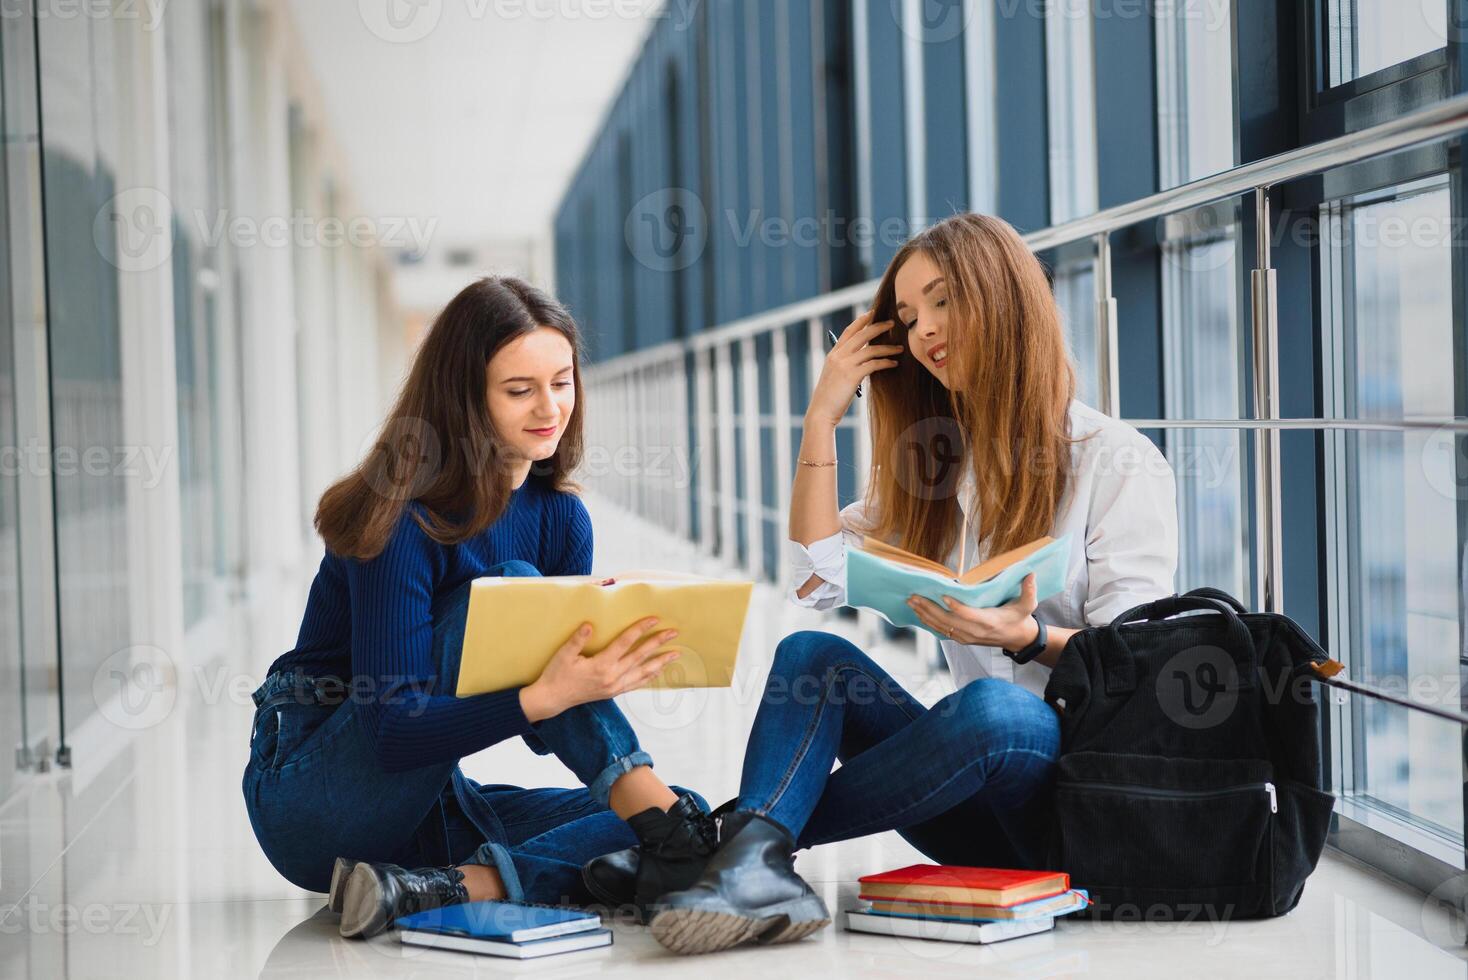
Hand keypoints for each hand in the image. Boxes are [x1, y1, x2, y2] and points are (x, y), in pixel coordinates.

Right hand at [519, 617, 680, 721]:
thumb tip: (590, 625)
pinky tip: (658, 671)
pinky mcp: (613, 692)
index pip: (625, 643)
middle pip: (640, 656)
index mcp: (601, 665)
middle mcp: (612, 677)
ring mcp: (614, 686)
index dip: (640, 630)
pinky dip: (649, 677)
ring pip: (643, 673)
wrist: (552, 699)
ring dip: (660, 662)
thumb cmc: (556, 675)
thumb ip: (578, 639)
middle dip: (658, 643)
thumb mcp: (564, 654)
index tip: (654, 619)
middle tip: (673, 633)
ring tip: (675, 654)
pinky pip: (636, 684)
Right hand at [805, 310, 903, 428]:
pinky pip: (874, 364)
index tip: (873, 313)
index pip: (848, 331)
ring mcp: (845, 365)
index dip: (861, 321)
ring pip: (871, 349)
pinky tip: (894, 363)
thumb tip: (863, 358)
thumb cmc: (830, 397)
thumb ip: (845, 364)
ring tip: (900, 348)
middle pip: (861, 335)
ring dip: (888, 347)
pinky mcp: (852, 376)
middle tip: (892, 323)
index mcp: (833, 354)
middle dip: (878, 326)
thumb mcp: (834, 375)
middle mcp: (838, 356)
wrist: (821, 412)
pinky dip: (886, 362)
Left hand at [907, 573, 1040, 650]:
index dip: (955, 606)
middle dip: (929, 609)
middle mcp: (975, 632)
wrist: (1017, 639)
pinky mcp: (962, 639)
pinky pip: (942, 631)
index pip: (968, 615)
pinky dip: (929, 623)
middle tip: (914, 597)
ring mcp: (967, 637)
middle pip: (948, 621)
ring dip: (925, 615)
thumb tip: (1030, 574)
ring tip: (911, 602)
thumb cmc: (1020, 618)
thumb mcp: (1028, 605)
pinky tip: (918, 613)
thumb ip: (1029, 590)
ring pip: (942, 627)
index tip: (943, 595)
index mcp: (989, 622)